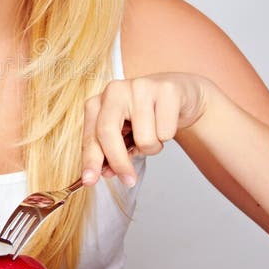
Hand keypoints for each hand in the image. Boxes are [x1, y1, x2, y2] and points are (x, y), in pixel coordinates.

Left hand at [81, 73, 210, 185]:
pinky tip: (167, 122)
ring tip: (155, 133)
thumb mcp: (125, 135)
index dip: (90, 160)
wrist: (179, 95)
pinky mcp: (166, 90)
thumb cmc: (147, 117)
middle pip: (108, 133)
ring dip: (152, 147)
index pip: (91, 135)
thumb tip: (107, 172)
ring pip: (143, 138)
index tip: (89, 181)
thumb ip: (112, 152)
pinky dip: (168, 136)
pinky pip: (165, 132)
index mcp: (99, 102)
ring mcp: (140, 87)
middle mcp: (115, 90)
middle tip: (129, 180)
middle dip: (118, 162)